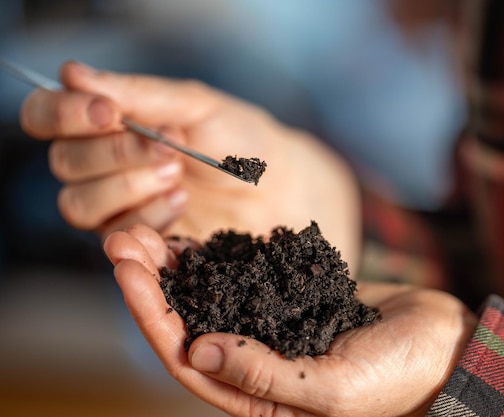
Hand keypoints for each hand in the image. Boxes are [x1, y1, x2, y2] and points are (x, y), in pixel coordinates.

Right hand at [20, 62, 361, 266]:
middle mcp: (102, 165)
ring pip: (78, 204)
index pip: (47, 117)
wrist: (277, 188)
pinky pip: (116, 236)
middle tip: (170, 149)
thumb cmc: (239, 140)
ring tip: (178, 174)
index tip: (110, 113)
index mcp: (108, 123)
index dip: (66, 115)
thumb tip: (71, 74)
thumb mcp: (195, 106)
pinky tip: (183, 202)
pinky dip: (149, 217)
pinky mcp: (140, 241)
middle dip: (114, 155)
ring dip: (128, 187)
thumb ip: (138, 94)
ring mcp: (118, 207)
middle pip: (63, 164)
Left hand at [104, 224, 477, 416]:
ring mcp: (270, 333)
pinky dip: (217, 260)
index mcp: (259, 401)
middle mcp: (255, 369)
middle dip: (152, 285)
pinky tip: (196, 235)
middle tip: (123, 238)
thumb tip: (196, 351)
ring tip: (147, 229)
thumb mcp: (335, 386)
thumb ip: (267, 376)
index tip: (127, 270)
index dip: (151, 315)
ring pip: (209, 301)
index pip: (187, 359)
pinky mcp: (288, 304)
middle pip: (187, 325)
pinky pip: (241, 282)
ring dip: (177, 269)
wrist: (443, 345)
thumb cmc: (400, 376)